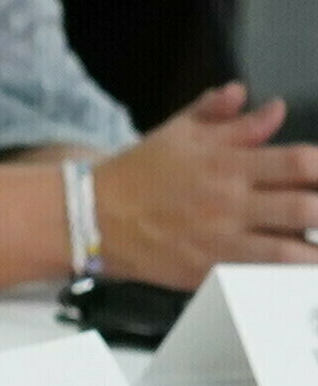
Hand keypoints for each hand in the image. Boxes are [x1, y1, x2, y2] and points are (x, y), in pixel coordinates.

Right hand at [99, 87, 317, 283]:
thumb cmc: (137, 172)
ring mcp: (221, 241)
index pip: (299, 163)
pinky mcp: (208, 270)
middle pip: (305, 209)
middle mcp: (230, 203)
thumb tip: (273, 107)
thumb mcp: (179, 133)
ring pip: (289, 252)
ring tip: (316, 252)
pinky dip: (282, 277)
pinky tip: (295, 273)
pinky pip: (256, 278)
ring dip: (313, 253)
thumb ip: (227, 117)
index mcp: (228, 164)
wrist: (91, 216)